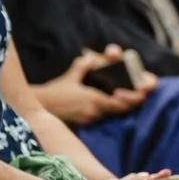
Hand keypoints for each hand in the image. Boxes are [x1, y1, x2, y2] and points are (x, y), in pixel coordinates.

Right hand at [34, 45, 153, 126]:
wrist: (37, 108)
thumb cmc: (53, 92)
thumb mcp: (70, 76)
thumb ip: (84, 65)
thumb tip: (91, 55)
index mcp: (93, 100)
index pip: (121, 102)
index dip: (133, 98)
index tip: (142, 93)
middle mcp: (93, 112)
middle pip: (120, 109)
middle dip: (130, 102)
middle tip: (139, 94)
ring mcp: (89, 120)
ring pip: (111, 114)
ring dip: (120, 106)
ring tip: (127, 97)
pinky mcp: (84, 124)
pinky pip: (101, 117)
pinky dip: (108, 111)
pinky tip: (111, 104)